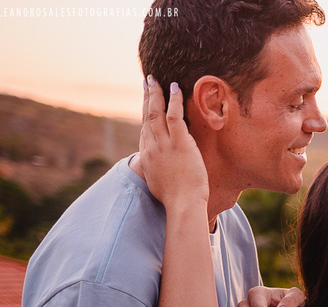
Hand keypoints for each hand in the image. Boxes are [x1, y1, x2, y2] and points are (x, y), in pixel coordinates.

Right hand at [139, 75, 208, 209]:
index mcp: (146, 156)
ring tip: (156, 79)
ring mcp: (164, 144)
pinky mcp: (180, 144)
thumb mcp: (158, 183)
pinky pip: (174, 116)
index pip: (144, 128)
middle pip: (147, 116)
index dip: (144, 112)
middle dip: (147, 96)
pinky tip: (175, 88)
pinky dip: (174, 100)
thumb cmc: (175, 200)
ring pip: (156, 112)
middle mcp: (152, 147)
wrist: (182, 205)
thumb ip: (158, 172)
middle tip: (147, 80)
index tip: (146, 99)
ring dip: (156, 93)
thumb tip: (160, 170)